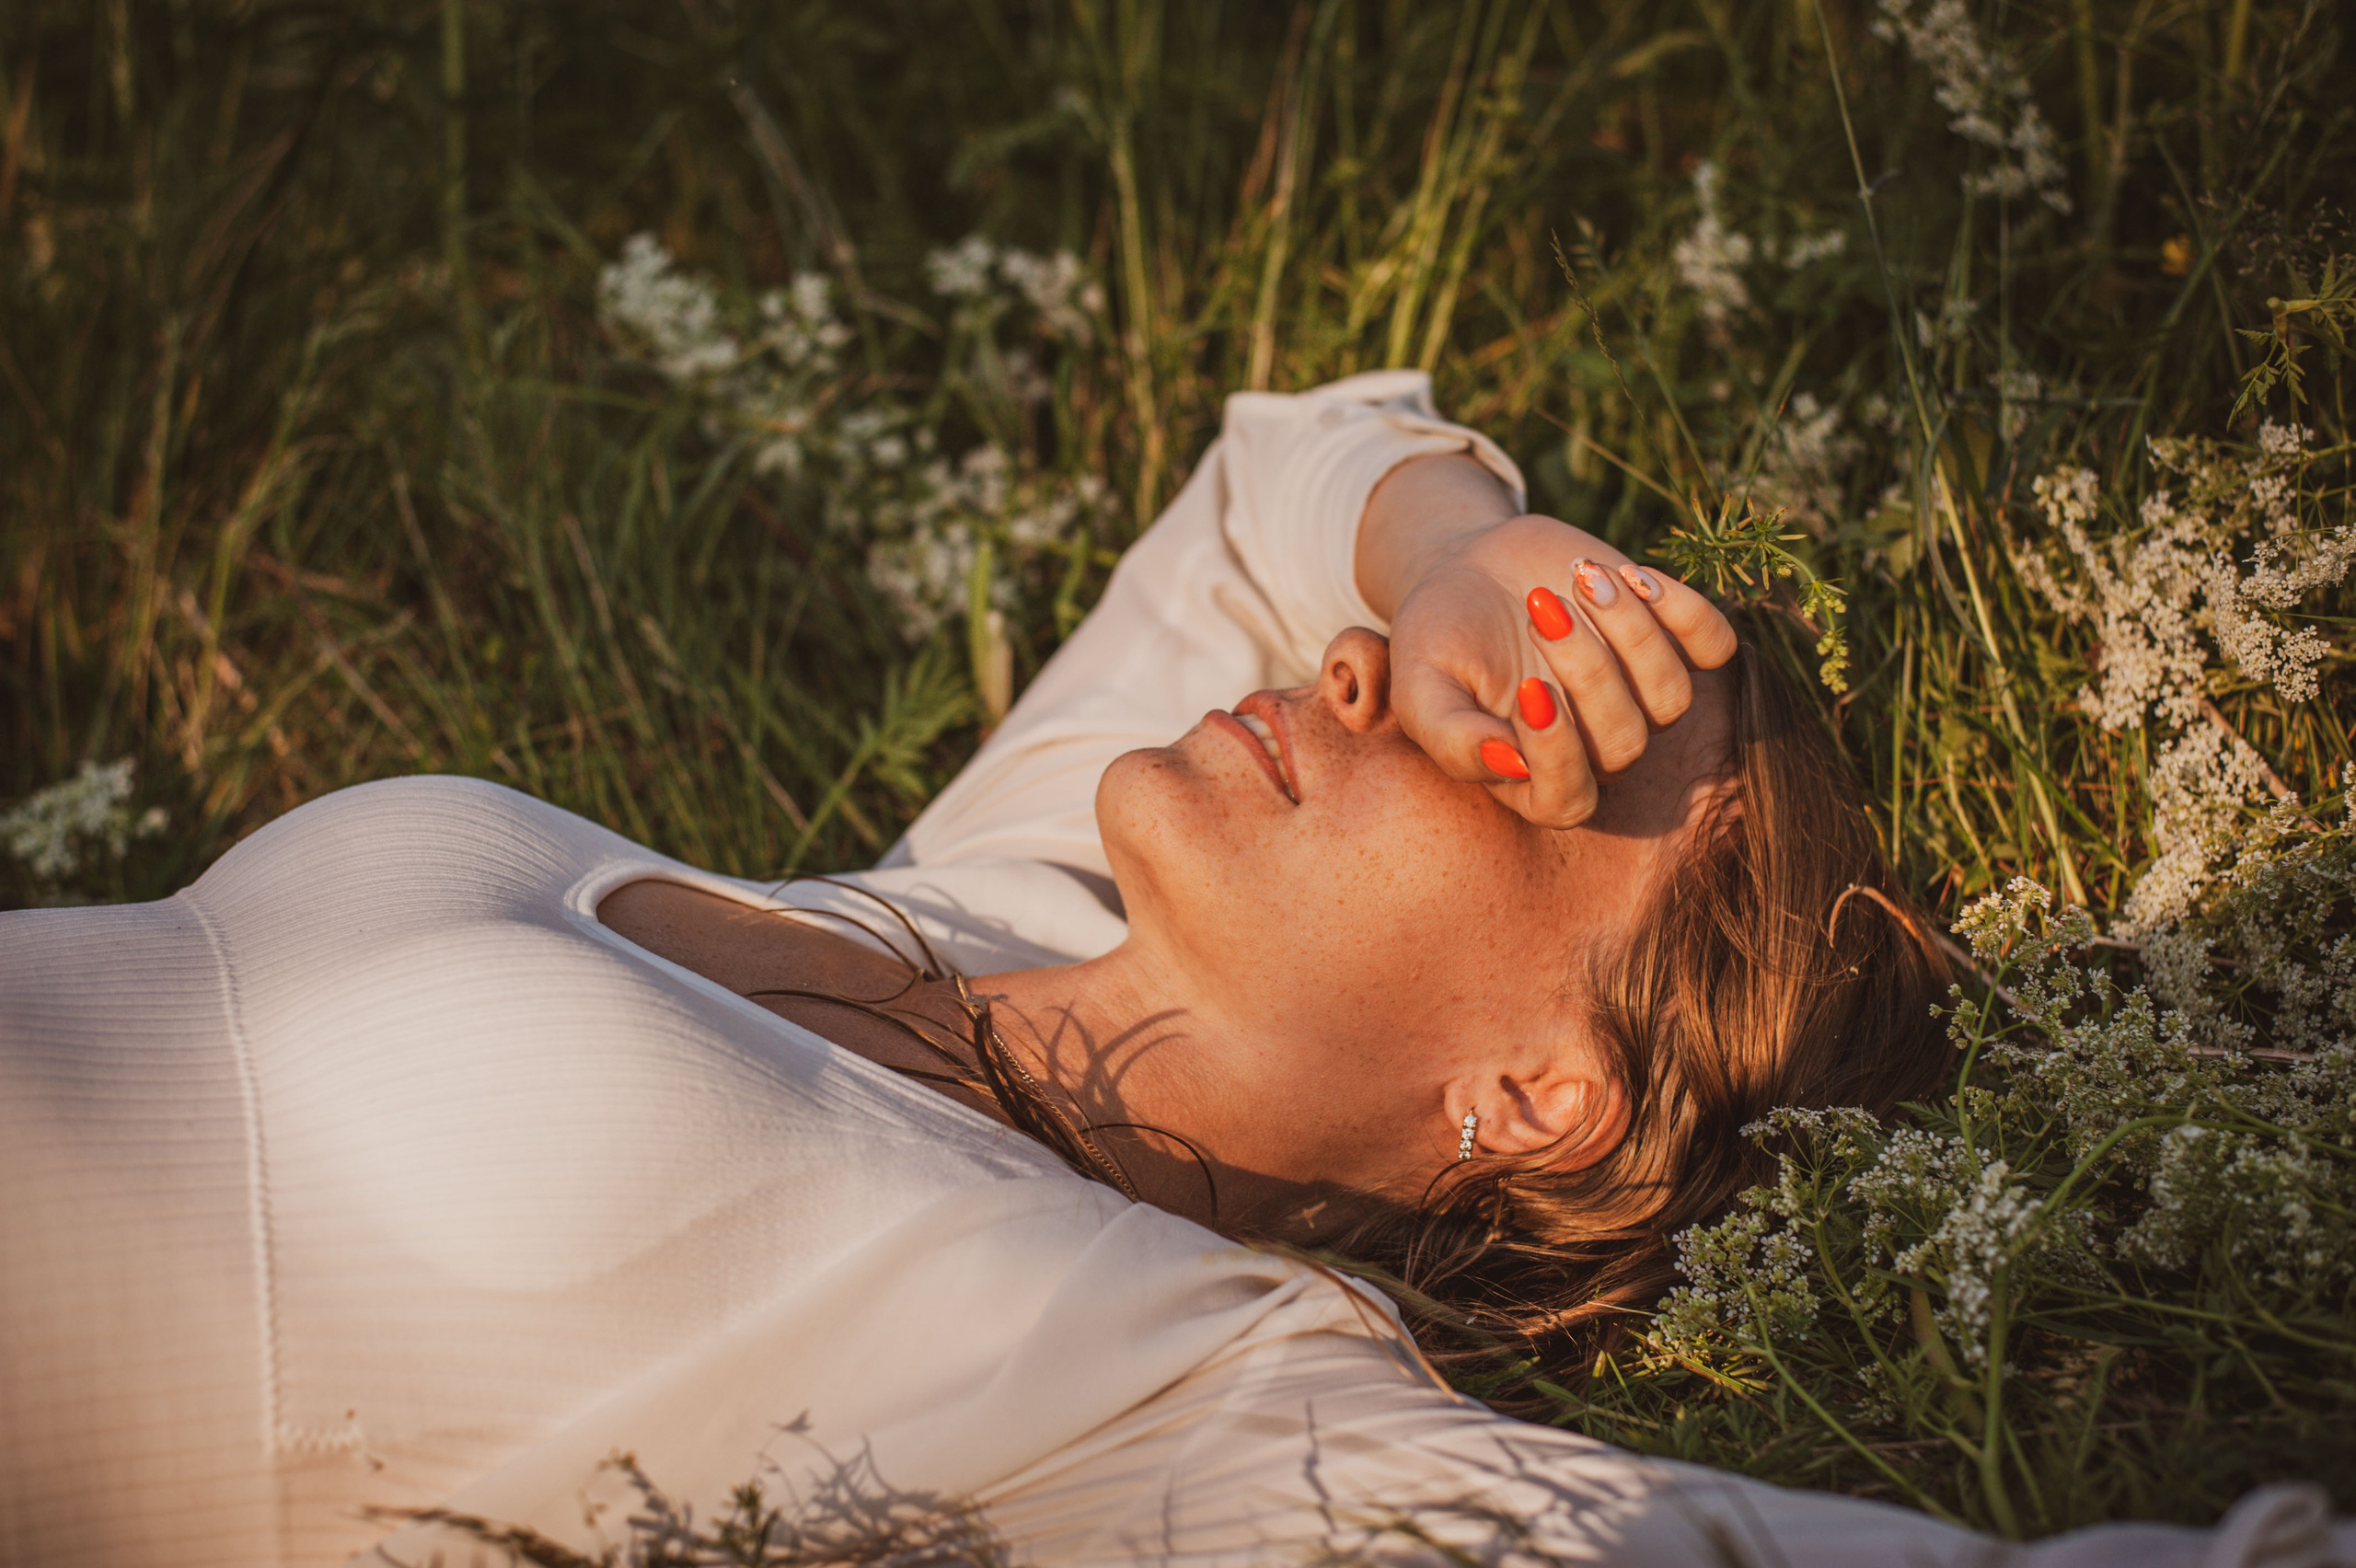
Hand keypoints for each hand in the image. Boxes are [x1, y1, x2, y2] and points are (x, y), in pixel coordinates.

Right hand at [1384, 514, 1738, 828]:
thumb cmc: (1440, 638)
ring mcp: (1639, 699)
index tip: (1529, 687)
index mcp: (1533, 778)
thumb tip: (1504, 762)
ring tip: (1578, 578)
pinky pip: (1714, 647)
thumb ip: (1449, 736)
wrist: (1470, 568)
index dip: (1558, 755)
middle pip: (1624, 744)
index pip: (1567, 800)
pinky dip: (1685, 611)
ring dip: (1632, 634)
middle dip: (1587, 670)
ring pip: (1673, 698)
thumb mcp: (1419, 686)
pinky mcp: (1672, 644)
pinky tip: (1629, 575)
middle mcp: (1595, 751)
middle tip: (1537, 604)